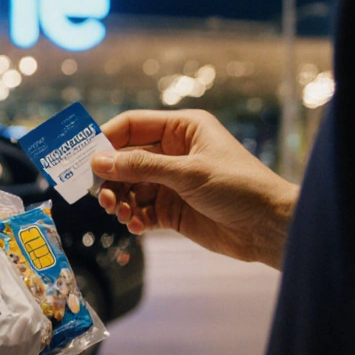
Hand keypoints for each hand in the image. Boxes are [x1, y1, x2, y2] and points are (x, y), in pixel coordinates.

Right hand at [91, 109, 298, 268]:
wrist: (269, 227)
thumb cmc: (239, 187)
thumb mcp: (188, 173)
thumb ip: (141, 167)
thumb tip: (99, 161)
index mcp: (182, 129)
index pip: (133, 126)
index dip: (107, 139)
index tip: (86, 159)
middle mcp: (174, 152)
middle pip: (126, 159)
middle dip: (111, 177)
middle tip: (101, 195)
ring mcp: (173, 182)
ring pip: (131, 187)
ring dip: (120, 200)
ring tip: (119, 214)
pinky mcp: (174, 209)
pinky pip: (142, 210)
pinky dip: (135, 218)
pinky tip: (137, 226)